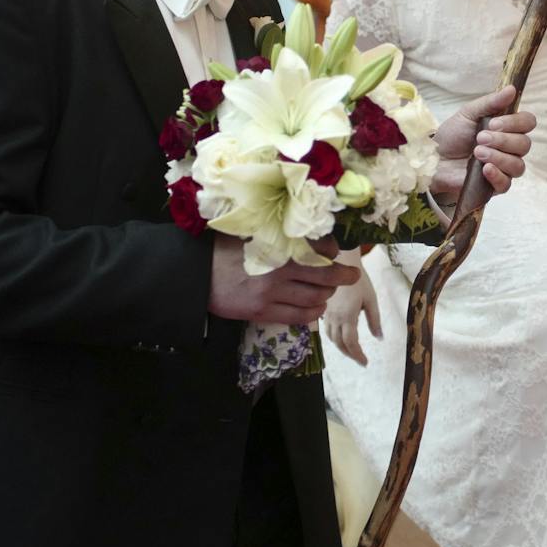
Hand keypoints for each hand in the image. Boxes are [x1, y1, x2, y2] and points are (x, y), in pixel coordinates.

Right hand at [208, 236, 359, 324]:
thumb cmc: (220, 250)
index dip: (332, 252)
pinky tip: (316, 308)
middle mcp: (278, 269)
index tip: (336, 252)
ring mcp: (271, 293)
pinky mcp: (262, 312)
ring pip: (314, 297)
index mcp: (276, 245)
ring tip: (329, 292)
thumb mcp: (248, 232)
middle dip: (342, 276)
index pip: (318, 249)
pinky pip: (298, 316)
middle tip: (352, 275)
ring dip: (327, 295)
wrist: (194, 275)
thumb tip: (302, 230)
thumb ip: (275, 233)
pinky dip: (312, 313)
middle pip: (323, 275)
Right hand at [323, 264, 380, 365]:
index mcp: (347, 316)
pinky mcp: (324, 310)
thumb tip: (380, 338)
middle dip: (350, 354)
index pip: (351, 343)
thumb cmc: (359, 281)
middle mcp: (334, 318)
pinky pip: (326, 330)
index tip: (365, 363)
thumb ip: (375, 320)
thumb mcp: (371, 300)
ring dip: (341, 348)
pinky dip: (333, 338)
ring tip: (352, 351)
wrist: (341, 264)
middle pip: (340, 344)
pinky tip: (340, 338)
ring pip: (331, 338)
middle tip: (360, 360)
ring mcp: (327, 314)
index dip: (357, 355)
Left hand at [431, 85, 535, 197]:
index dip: (515, 123)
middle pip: (525, 144)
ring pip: (518, 165)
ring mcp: (504, 168)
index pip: (528, 123)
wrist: (433, 158)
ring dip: (498, 157)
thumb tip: (512, 89)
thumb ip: (490, 102)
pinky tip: (484, 169)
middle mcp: (510, 148)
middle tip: (480, 137)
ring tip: (477, 152)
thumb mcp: (468, 113)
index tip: (493, 123)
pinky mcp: (494, 186)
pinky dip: (497, 175)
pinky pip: (506, 184)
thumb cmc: (452, 135)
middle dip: (503, 140)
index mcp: (507, 128)